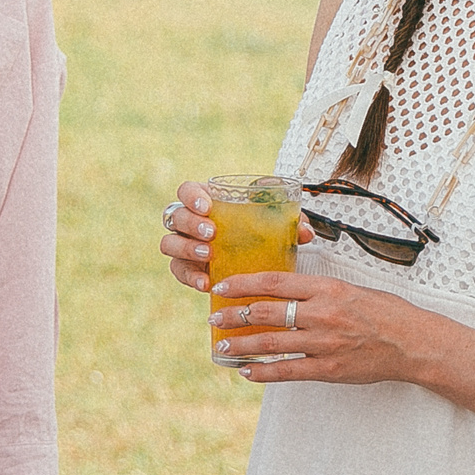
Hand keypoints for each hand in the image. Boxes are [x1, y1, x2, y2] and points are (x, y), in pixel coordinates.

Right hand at [158, 178, 314, 292]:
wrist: (258, 259)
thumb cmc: (263, 231)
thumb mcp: (277, 222)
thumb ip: (291, 222)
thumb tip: (305, 232)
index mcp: (207, 201)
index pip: (186, 191)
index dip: (192, 197)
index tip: (208, 207)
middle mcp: (190, 222)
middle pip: (174, 216)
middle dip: (190, 224)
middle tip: (212, 234)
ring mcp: (184, 246)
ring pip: (169, 243)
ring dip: (186, 249)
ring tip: (207, 256)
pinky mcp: (187, 269)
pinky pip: (178, 272)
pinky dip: (190, 278)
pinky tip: (205, 284)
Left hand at [205, 269, 425, 384]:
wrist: (413, 343)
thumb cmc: (385, 313)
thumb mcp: (351, 289)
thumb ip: (318, 290)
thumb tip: (284, 290)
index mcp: (328, 288)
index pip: (275, 281)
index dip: (243, 283)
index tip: (223, 285)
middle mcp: (323, 313)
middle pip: (266, 312)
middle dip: (233, 314)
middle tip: (214, 316)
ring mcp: (325, 343)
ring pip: (271, 343)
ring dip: (241, 344)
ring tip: (222, 346)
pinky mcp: (328, 368)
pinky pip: (287, 371)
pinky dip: (263, 372)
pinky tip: (247, 371)